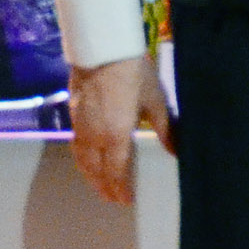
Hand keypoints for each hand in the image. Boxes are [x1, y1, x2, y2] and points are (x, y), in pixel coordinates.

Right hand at [70, 53, 176, 205]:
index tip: (126, 200)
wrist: (102, 49)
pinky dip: (81, 161)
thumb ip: (165, 129)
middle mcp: (95, 136)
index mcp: (116, 136)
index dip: (121, 188)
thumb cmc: (133, 73)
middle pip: (97, 170)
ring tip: (99, 187)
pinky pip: (76, 147)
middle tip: (113, 200)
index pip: (116, 171)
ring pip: (83, 161)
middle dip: (105, 187)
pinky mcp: (73, 115)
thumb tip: (176, 152)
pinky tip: (86, 160)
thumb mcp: (156, 101)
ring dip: (90, 177)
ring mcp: (81, 126)